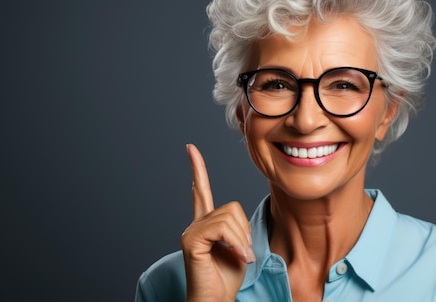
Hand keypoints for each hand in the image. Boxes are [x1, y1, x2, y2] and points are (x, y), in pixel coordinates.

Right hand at [181, 144, 254, 301]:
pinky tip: (237, 256)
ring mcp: (191, 231)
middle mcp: (195, 224)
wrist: (216, 300)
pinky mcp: (190, 240)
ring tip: (239, 257)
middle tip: (243, 253)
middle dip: (244, 231)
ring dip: (242, 240)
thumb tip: (236, 220)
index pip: (201, 191)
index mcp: (206, 224)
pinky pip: (221, 228)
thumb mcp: (240, 247)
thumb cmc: (227, 278)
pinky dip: (235, 243)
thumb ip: (238, 229)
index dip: (198, 169)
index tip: (190, 149)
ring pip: (229, 217)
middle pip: (232, 207)